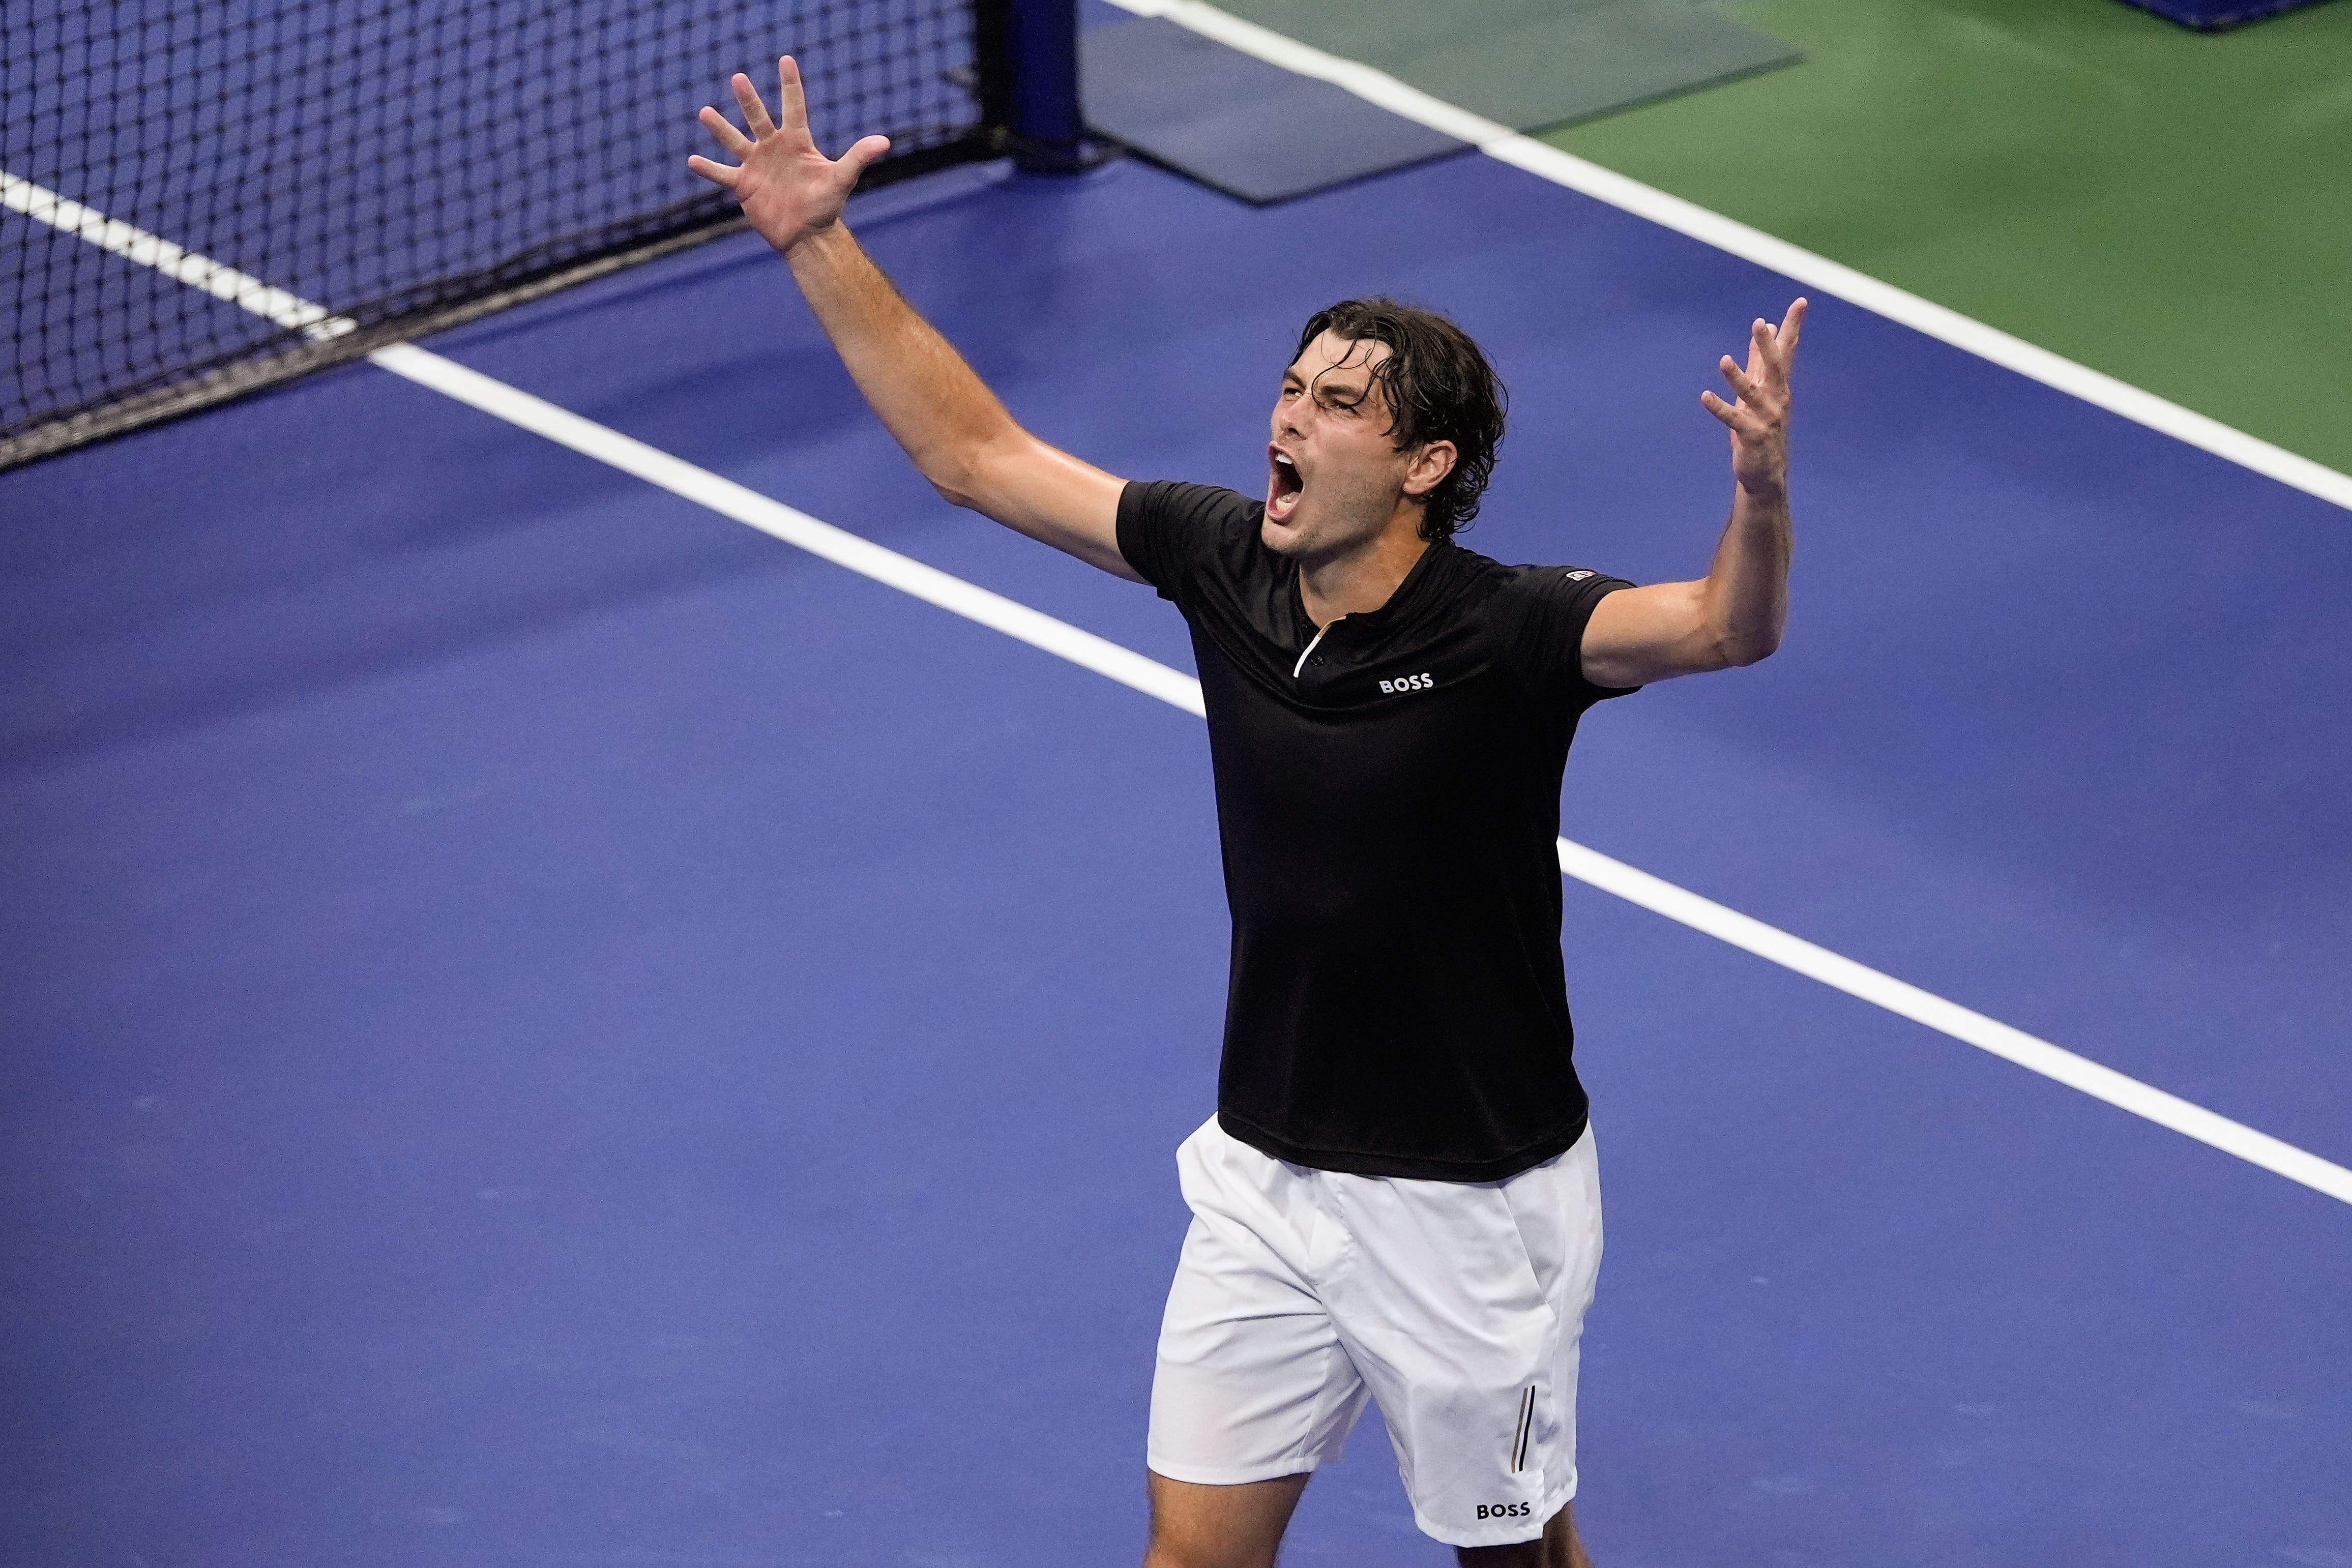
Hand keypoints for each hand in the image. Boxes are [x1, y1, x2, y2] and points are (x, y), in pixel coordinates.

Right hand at [688, 57, 890, 255]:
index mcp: (797, 142)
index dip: (790, 84)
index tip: (786, 60)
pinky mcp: (744, 185)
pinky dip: (708, 169)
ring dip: (720, 128)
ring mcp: (756, 165)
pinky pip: (722, 174)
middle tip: (738, 78)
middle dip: (749, 99)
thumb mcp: (842, 179)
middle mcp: (774, 148)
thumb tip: (884, 141)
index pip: (794, 107)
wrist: (808, 235)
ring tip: (705, 112)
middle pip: (758, 118)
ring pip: (735, 141)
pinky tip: (692, 161)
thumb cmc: (826, 206)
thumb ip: (858, 157)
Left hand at [1701, 297, 1805, 498]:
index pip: (1788, 351)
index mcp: (1779, 386)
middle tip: (1760, 324)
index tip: (1800, 302)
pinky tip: (1705, 397)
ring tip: (1724, 360)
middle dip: (1766, 346)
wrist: (1766, 473)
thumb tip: (1768, 328)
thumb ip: (1761, 360)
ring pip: (1752, 394)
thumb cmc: (1762, 428)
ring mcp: (1766, 418)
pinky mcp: (1752, 436)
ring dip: (1737, 377)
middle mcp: (1777, 399)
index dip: (1793, 327)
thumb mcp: (1762, 391)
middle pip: (1775, 368)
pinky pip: (1734, 420)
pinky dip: (1719, 408)